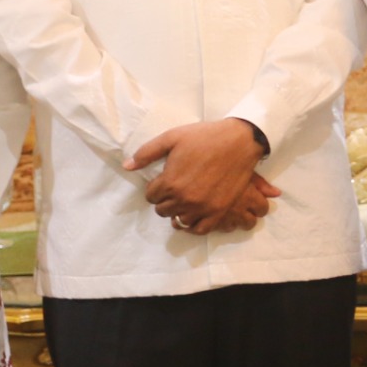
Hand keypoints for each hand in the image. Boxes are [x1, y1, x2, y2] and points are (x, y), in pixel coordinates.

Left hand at [130, 119, 281, 234]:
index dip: (155, 188)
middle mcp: (184, 199)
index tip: (164, 180)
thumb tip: (127, 166)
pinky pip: (199, 229)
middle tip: (174, 189)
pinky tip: (193, 215)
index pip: (150, 196)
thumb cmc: (204, 137)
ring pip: (179, 220)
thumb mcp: (171, 138)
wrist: (239, 142)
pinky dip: (193, 225)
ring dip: (178, 211)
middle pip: (162, 210)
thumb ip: (147, 153)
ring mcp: (202, 208)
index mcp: (170, 182)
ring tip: (184, 201)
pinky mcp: (218, 211)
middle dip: (165, 200)